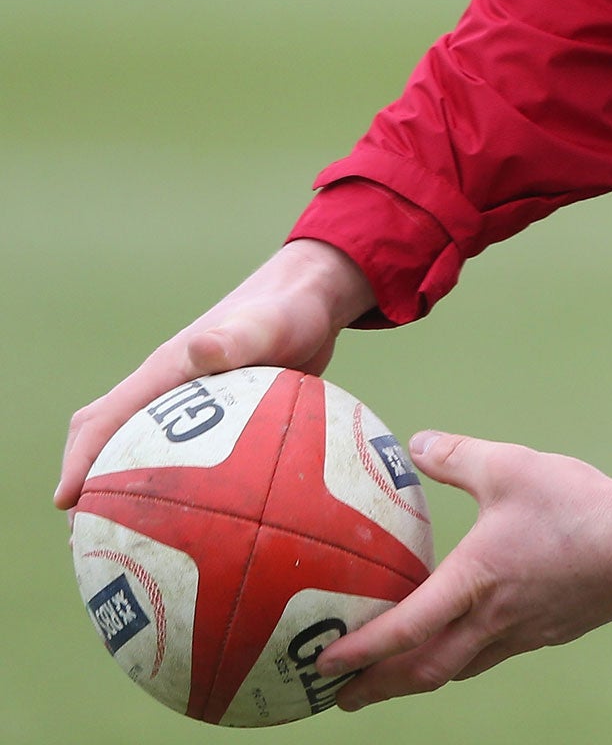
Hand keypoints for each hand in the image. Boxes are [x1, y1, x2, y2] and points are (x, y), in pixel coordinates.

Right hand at [56, 238, 375, 508]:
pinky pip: (187, 458)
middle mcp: (167, 390)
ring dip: (128, 490)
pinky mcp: (217, 418)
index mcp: (164, 372)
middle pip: (106, 440)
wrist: (312, 299)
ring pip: (142, 452)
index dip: (79, 460)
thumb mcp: (267, 324)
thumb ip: (235, 337)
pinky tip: (209, 527)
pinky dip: (182, 490)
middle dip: (87, 483)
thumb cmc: (288, 309)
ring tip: (134, 545)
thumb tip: (200, 350)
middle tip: (90, 536)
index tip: (65, 502)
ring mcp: (190, 405)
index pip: (104, 420)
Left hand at [316, 434, 611, 708]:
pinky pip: (495, 654)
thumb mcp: (509, 467)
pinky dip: (464, 658)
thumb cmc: (577, 507)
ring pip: (460, 670)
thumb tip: (414, 445)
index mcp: (473, 583)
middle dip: (378, 688)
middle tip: (342, 697)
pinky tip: (471, 640)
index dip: (358, 651)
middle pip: (424, 672)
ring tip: (395, 680)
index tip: (322, 665)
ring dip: (419, 679)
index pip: (402, 631)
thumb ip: (457, 456)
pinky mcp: (552, 630)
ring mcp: (525, 633)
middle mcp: (492, 620)